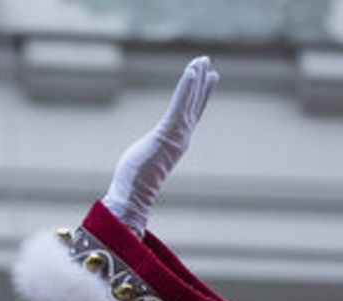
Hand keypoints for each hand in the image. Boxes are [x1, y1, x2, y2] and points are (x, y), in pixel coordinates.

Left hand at [102, 56, 217, 236]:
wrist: (133, 196)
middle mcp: (181, 136)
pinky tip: (192, 71)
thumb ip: (151, 148)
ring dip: (196, 78)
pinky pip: (180, 104)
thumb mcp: (145, 158)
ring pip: (189, 101)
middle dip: (201, 82)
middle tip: (207, 62)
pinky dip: (187, 87)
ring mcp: (177, 134)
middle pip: (194, 104)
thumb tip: (146, 150)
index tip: (209, 78)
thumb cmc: (134, 182)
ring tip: (202, 60)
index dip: (200, 95)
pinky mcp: (169, 132)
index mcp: (176, 141)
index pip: (191, 113)